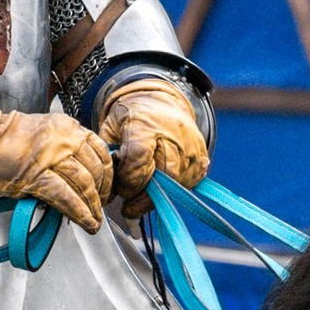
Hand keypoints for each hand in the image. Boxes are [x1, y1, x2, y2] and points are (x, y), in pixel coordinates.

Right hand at [0, 111, 113, 232]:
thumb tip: (85, 173)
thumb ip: (68, 147)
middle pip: (96, 169)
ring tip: (95, 221)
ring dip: (93, 207)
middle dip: (102, 194)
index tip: (107, 187)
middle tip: (101, 207)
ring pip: (85, 185)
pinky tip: (86, 223)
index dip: (108, 173)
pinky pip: (66, 197)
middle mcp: (64, 139)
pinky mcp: (37, 176)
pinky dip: (79, 213)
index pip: (100, 150)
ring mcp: (52, 157)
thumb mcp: (47, 132)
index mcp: (69, 127)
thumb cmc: (10, 140)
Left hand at [96, 76, 208, 199]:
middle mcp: (173, 135)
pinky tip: (159, 187)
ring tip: (141, 197)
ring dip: (157, 196)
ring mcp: (191, 147)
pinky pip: (189, 183)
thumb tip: (108, 190)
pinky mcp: (202, 157)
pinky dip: (173, 191)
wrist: (161, 102)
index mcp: (145, 124)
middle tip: (129, 207)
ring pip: (177, 183)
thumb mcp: (110, 128)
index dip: (128, 181)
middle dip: (143, 197)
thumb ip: (107, 157)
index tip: (119, 190)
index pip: (139, 158)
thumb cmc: (132, 117)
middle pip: (163, 175)